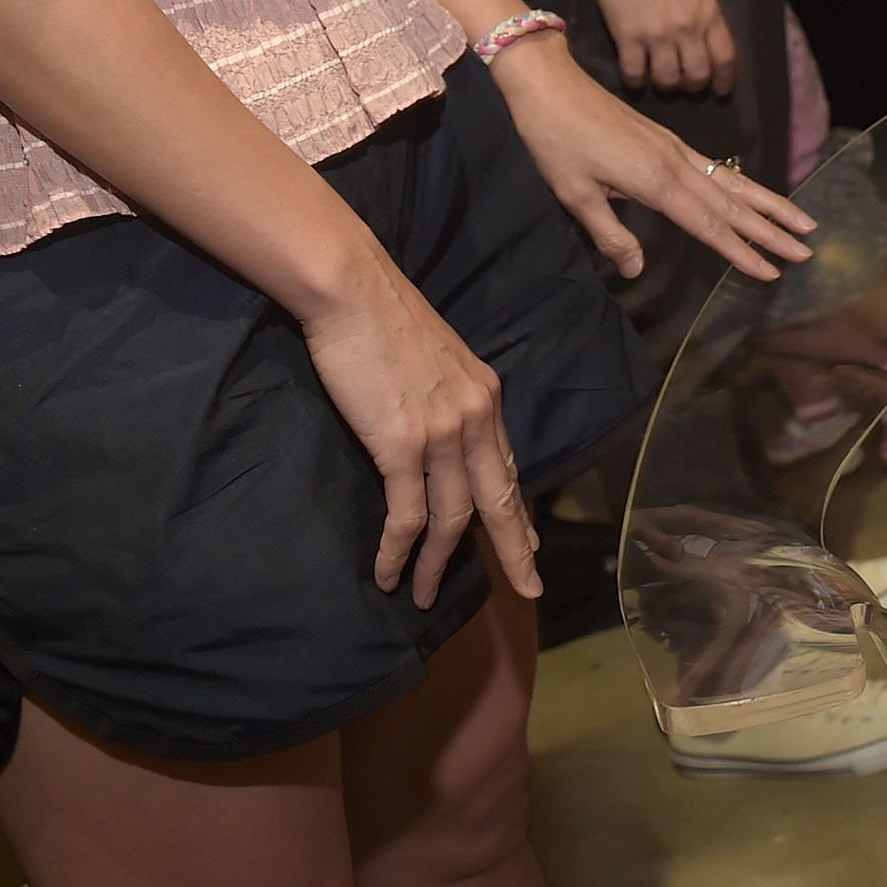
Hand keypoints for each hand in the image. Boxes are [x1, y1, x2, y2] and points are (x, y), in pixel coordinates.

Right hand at [300, 251, 541, 607]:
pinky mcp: (402, 444)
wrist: (354, 290)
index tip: (532, 542)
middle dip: (516, 549)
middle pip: (500, 500)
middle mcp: (476, 418)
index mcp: (485, 396)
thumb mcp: (438, 358)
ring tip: (421, 595)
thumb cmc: (383, 318)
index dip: (519, 510)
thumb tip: (439, 425)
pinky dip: (399, 551)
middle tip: (528, 589)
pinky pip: (407, 514)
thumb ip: (448, 396)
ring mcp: (443, 433)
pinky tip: (388, 575)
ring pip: (453, 517)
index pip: (508, 466)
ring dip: (437, 563)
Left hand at [490, 36, 814, 280]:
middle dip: (772, 229)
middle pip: (733, 203)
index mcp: (656, 181)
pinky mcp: (669, 141)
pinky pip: (717, 169)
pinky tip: (753, 197)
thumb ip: (609, 233)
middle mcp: (676, 164)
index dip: (741, 250)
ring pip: (733, 183)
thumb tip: (636, 269)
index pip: (709, 224)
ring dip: (769, 205)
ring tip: (803, 223)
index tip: (770, 272)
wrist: (550, 84)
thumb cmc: (554, 140)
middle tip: (806, 252)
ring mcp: (676, 149)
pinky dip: (743, 187)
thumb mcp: (573, 193)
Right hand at [592, 0, 734, 94]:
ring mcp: (657, 36)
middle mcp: (688, 30)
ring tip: (660, 82)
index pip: (725, 58)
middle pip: (697, 75)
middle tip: (685, 85)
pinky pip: (635, 73)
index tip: (721, 90)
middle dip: (693, 86)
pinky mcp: (628, 37)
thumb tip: (708, 42)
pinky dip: (636, 82)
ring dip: (665, 86)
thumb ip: (707, 16)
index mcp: (710, 15)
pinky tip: (636, 80)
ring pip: (667, 80)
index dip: (725, 80)